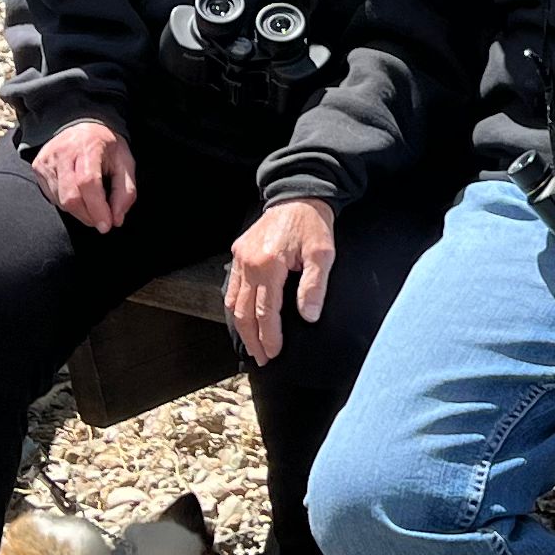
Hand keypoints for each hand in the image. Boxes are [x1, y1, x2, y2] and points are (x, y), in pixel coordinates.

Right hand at [30, 117, 136, 231]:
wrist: (83, 126)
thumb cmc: (107, 147)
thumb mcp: (126, 163)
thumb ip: (126, 192)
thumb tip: (116, 219)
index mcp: (89, 146)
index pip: (88, 182)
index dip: (97, 208)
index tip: (106, 225)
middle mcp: (64, 151)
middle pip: (71, 196)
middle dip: (88, 215)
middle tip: (101, 218)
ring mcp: (47, 160)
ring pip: (60, 200)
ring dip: (79, 211)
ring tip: (91, 202)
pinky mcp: (38, 167)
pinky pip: (52, 197)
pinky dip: (67, 203)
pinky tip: (77, 193)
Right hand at [226, 198, 340, 363]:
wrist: (298, 195)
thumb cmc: (313, 225)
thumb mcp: (322, 254)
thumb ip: (315, 286)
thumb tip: (308, 316)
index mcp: (269, 264)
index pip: (266, 312)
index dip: (270, 337)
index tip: (275, 354)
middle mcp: (249, 262)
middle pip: (244, 312)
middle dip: (253, 340)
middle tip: (262, 359)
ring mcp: (241, 258)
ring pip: (233, 302)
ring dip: (241, 327)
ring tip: (252, 346)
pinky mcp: (239, 253)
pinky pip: (232, 287)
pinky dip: (235, 308)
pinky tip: (243, 320)